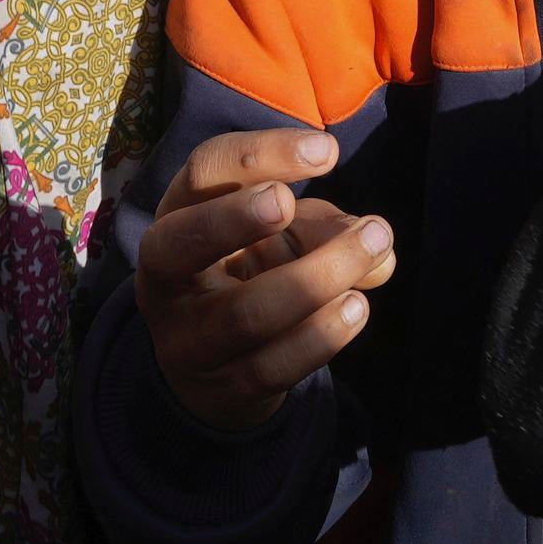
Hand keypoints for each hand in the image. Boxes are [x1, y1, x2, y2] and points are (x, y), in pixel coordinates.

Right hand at [132, 127, 389, 437]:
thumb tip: (376, 243)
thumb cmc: (257, 274)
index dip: (261, 155)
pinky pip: (273, 365)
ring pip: (245, 312)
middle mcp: (166, 279)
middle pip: (184, 243)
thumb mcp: (285, 235)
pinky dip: (322, 334)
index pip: (204, 172)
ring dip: (318, 277)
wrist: (221, 370)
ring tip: (373, 249)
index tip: (328, 153)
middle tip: (290, 203)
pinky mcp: (224, 390)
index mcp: (177, 217)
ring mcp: (188, 341)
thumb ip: (325, 226)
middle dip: (236, 218)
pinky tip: (357, 306)